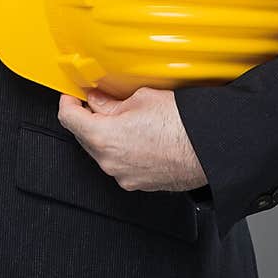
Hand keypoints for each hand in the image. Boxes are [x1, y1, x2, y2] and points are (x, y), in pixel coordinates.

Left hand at [58, 86, 208, 192]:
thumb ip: (111, 101)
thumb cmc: (181, 124)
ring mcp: (124, 176)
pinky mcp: (138, 183)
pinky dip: (121, 149)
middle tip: (99, 99)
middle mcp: (110, 162)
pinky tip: (138, 134)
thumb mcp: (140, 98)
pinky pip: (120, 163)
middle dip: (88, 117)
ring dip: (105, 134)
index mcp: (104, 138)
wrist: (209, 148)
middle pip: (83, 136)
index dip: (68, 101)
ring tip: (125, 116)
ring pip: (102, 151)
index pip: (68, 118)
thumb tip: (98, 100)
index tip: (72, 95)